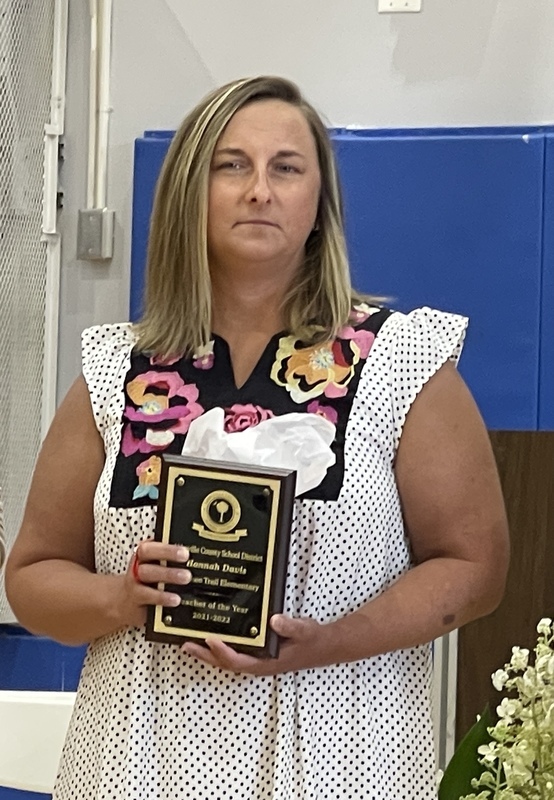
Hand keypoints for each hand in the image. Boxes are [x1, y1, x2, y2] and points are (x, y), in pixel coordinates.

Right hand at [115, 539, 190, 628]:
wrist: (127, 602)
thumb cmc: (149, 580)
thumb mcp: (158, 566)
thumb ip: (171, 558)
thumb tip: (196, 554)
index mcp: (144, 553)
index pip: (151, 545)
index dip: (166, 546)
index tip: (185, 550)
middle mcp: (138, 565)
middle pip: (148, 554)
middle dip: (168, 554)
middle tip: (186, 557)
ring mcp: (135, 582)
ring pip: (147, 574)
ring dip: (167, 575)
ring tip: (185, 578)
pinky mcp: (136, 599)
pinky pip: (147, 596)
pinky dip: (162, 597)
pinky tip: (175, 599)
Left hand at [181, 614, 337, 675]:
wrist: (325, 646)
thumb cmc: (313, 640)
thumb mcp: (304, 630)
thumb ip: (290, 626)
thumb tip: (273, 620)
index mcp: (267, 662)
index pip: (238, 661)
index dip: (222, 652)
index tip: (208, 639)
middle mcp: (259, 663)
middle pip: (226, 663)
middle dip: (205, 655)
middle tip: (185, 644)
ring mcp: (258, 659)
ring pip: (228, 660)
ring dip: (209, 653)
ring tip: (191, 641)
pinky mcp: (259, 653)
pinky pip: (235, 652)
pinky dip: (221, 647)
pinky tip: (213, 636)